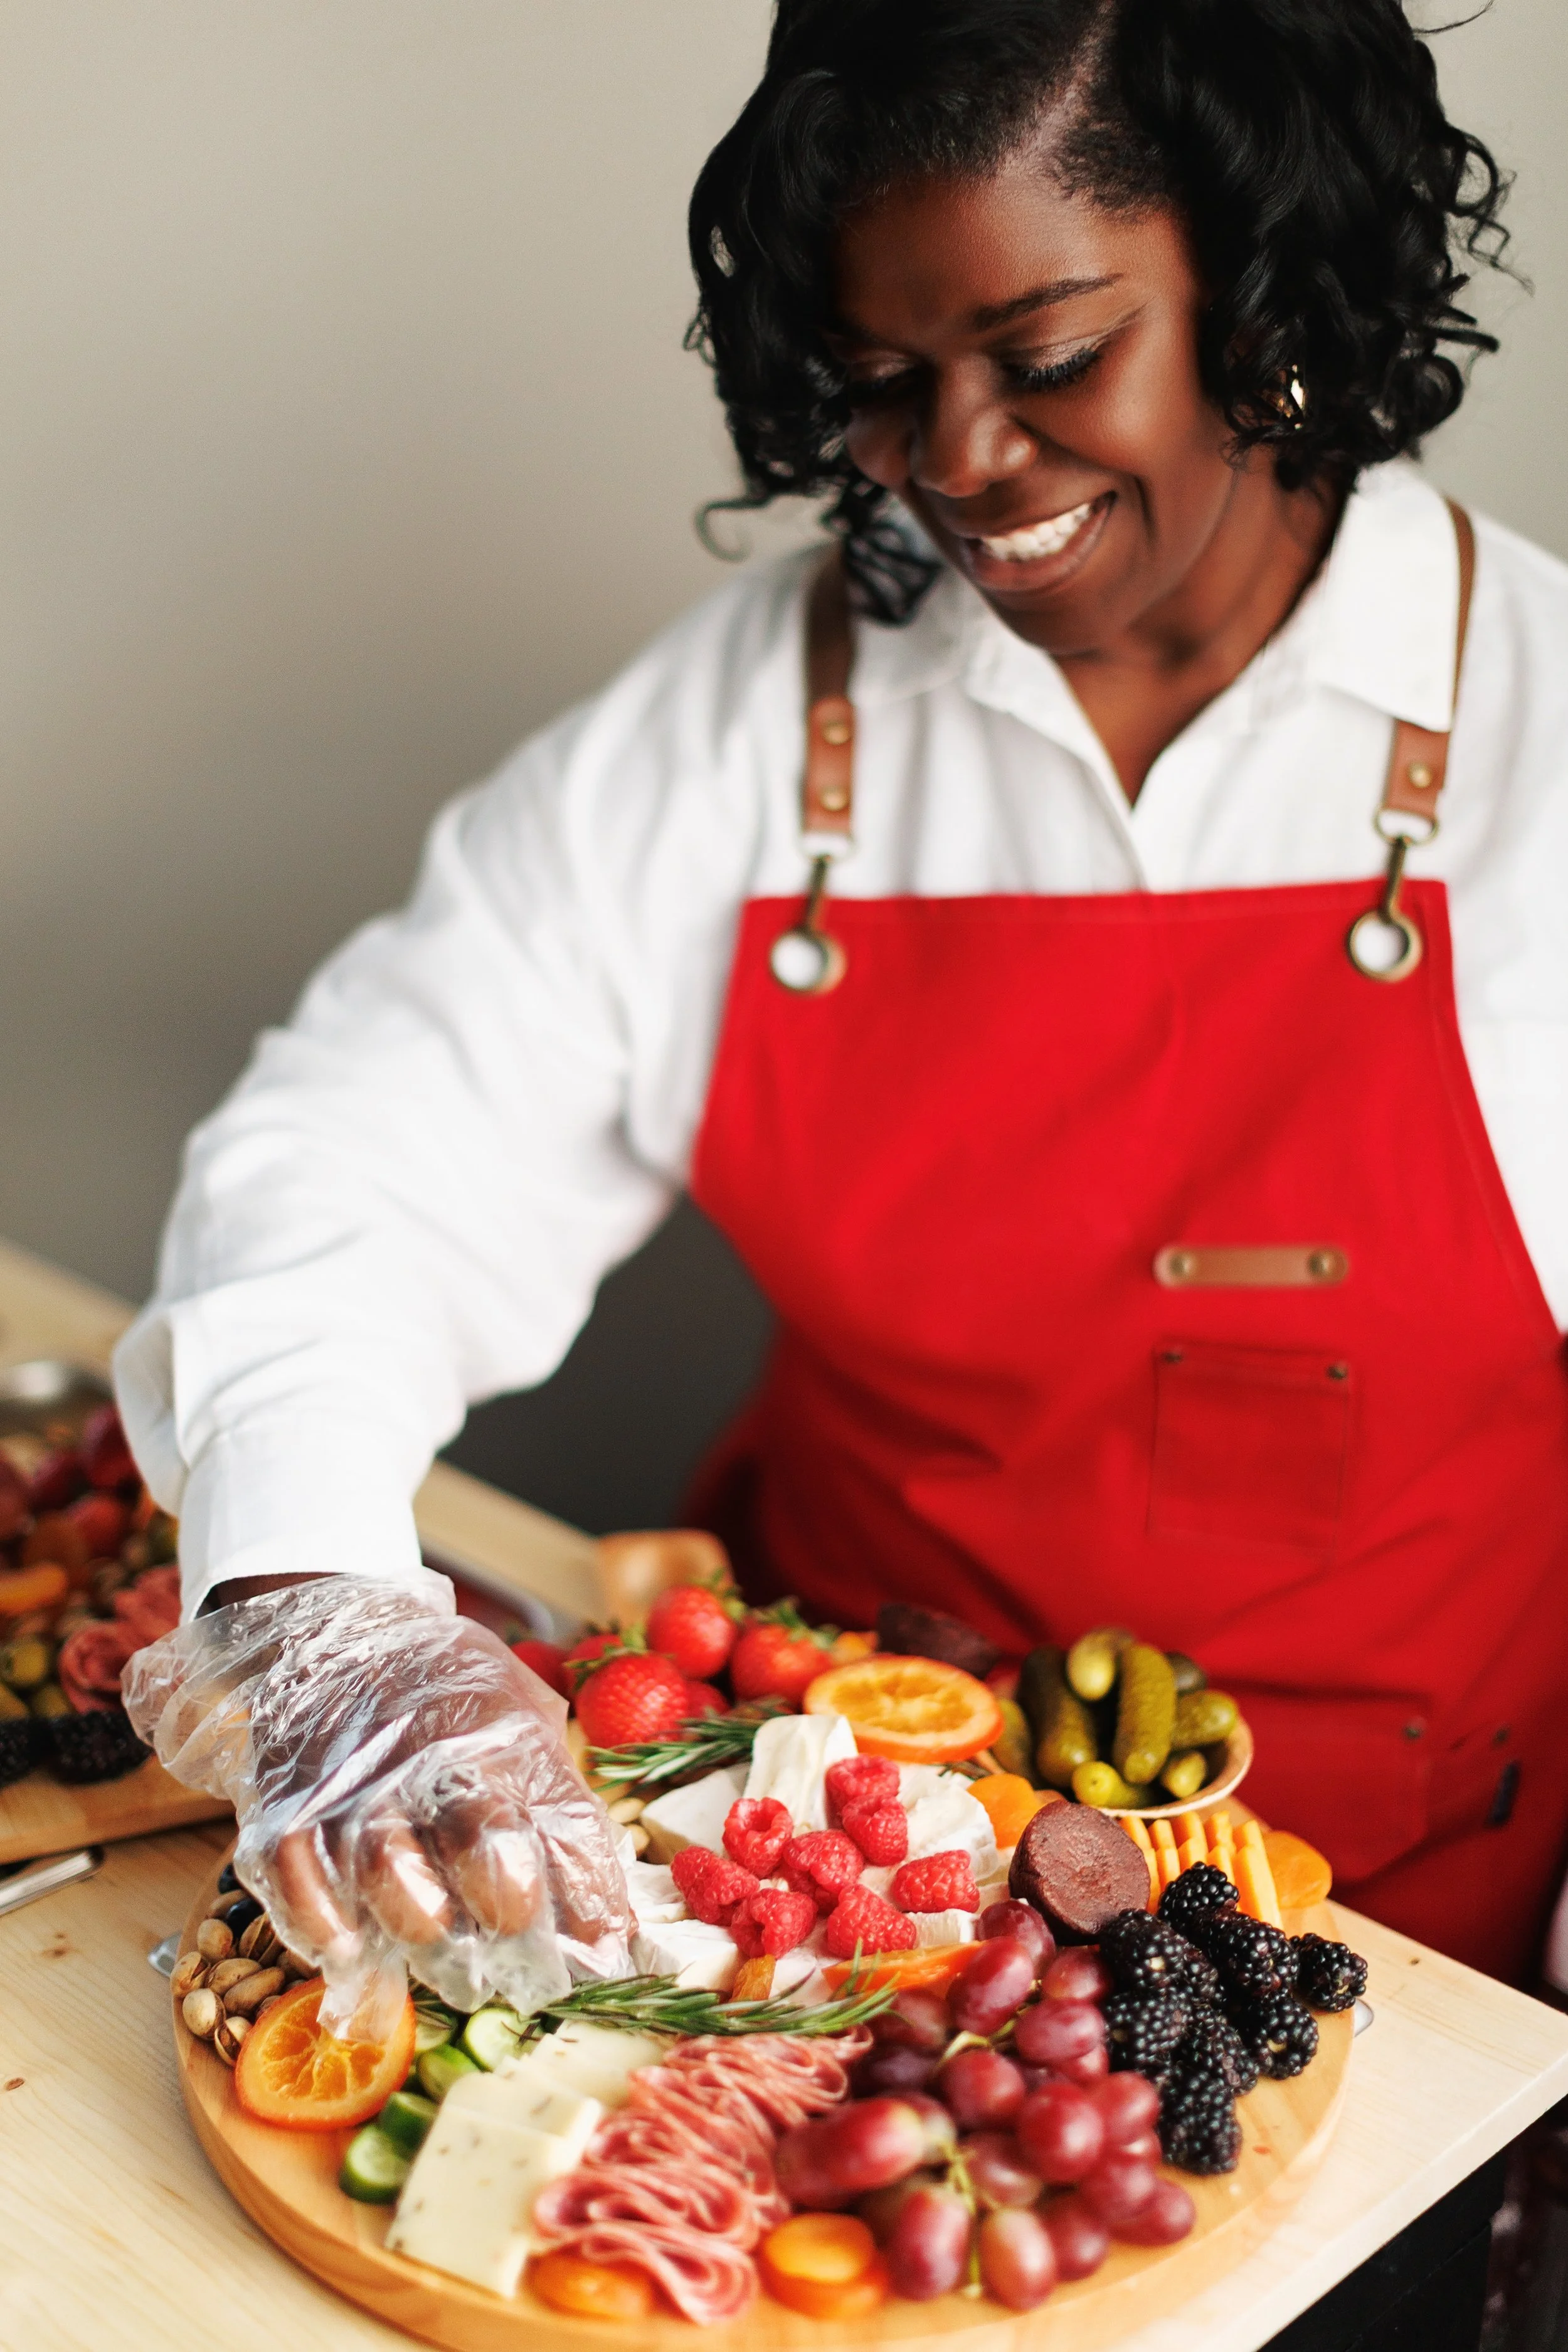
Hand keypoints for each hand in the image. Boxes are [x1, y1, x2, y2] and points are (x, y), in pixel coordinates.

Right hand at [125, 1570, 631, 2030]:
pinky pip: (296, 1870)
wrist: (342, 1628)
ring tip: (437, 1942)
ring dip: (417, 1917)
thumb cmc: (451, 1694)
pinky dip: (319, 1918)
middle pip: (478, 1835)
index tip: (606, 1953)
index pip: (566, 1821)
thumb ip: (558, 1809)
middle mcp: (434, 1751)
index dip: (590, 1898)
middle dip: (506, 1900)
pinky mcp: (290, 1798)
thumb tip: (605, 1928)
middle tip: (515, 1937)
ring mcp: (357, 1775)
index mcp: (509, 1730)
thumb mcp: (525, 1720)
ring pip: (386, 1862)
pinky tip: (349, 1947)